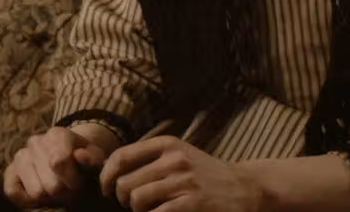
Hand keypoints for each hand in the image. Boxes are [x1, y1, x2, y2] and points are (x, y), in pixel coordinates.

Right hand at [3, 126, 110, 207]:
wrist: (67, 156)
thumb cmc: (83, 160)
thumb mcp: (94, 158)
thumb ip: (92, 158)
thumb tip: (79, 156)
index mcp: (56, 134)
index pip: (60, 162)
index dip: (74, 181)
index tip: (79, 183)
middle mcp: (34, 142)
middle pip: (51, 184)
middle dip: (64, 192)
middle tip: (68, 189)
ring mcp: (20, 156)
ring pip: (36, 192)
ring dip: (49, 198)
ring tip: (55, 189)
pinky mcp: (9, 171)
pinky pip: (13, 192)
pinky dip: (28, 200)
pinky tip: (40, 192)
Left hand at [100, 136, 261, 211]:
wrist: (244, 188)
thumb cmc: (205, 174)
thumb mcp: (179, 155)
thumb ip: (149, 158)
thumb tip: (110, 170)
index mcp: (167, 144)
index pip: (121, 156)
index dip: (106, 176)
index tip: (105, 189)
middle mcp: (174, 159)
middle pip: (125, 182)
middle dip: (122, 199)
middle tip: (132, 204)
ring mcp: (184, 181)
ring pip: (137, 199)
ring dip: (136, 210)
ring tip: (147, 210)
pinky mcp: (193, 203)